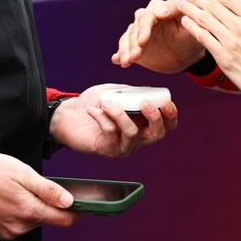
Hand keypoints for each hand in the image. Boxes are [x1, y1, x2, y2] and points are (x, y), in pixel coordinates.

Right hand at [0, 152, 77, 239]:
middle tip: (43, 186)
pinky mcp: (1, 231)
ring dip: (35, 207)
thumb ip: (48, 189)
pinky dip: (22, 212)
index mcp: (29, 210)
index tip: (83, 203)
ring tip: (22, 189)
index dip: (77, 212)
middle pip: (49, 219)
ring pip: (34, 221)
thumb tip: (69, 200)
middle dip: (52, 205)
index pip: (64, 220)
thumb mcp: (23, 173)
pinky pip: (20, 223)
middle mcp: (20, 226)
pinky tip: (13, 198)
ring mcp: (10, 230)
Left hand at [50, 83, 177, 157]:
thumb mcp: (116, 92)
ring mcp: (122, 145)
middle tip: (145, 104)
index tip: (166, 103)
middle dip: (155, 118)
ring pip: (132, 133)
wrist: (68, 113)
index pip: (166, 125)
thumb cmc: (94, 101)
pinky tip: (93, 110)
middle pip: (157, 135)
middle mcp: (136, 137)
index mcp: (142, 122)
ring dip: (120, 114)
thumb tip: (149, 92)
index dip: (171, 116)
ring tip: (106, 103)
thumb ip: (132, 93)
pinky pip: (111, 132)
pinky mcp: (106, 149)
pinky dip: (103, 117)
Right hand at [112, 0, 205, 71]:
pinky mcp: (134, 41)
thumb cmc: (192, 40)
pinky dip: (121, 53)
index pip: (156, 10)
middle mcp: (152, 14)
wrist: (185, 56)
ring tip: (128, 61)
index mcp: (168, 7)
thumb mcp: (195, 31)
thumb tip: (163, 11)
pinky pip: (124, 45)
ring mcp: (141, 28)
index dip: (151, 19)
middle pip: (141, 21)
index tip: (148, 31)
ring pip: (130, 33)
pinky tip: (117, 60)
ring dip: (128, 47)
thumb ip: (183, 19)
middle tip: (139, 47)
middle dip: (138, 35)